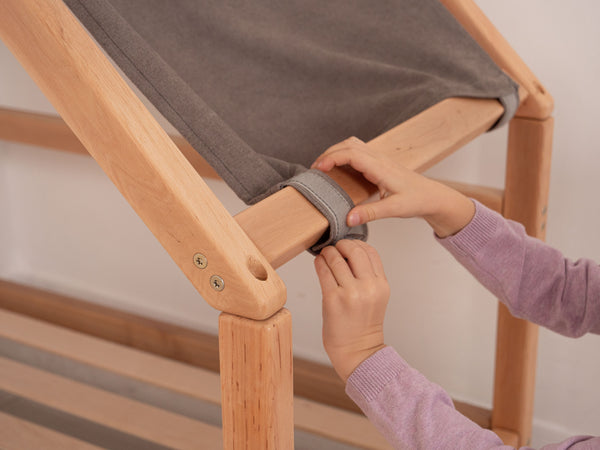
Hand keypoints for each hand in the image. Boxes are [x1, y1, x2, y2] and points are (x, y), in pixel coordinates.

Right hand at [311, 137, 474, 237]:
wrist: (433, 197)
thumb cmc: (417, 200)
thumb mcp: (394, 209)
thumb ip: (370, 213)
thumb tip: (348, 219)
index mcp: (381, 168)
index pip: (352, 154)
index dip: (332, 158)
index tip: (319, 168)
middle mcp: (379, 159)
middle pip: (348, 145)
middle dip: (329, 153)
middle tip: (314, 168)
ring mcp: (379, 159)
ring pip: (353, 145)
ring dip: (336, 151)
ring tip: (323, 166)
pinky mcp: (379, 163)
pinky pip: (358, 152)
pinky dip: (344, 155)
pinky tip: (339, 168)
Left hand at [314, 239, 388, 382]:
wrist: (357, 351)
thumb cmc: (362, 324)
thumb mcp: (375, 296)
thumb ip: (367, 275)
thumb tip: (347, 251)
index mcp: (381, 285)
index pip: (370, 251)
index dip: (356, 244)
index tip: (347, 246)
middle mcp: (368, 287)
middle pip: (354, 250)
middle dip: (341, 245)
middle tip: (334, 248)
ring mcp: (350, 293)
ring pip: (336, 258)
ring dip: (327, 253)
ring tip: (324, 255)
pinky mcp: (333, 299)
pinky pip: (323, 271)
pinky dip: (319, 263)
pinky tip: (319, 263)